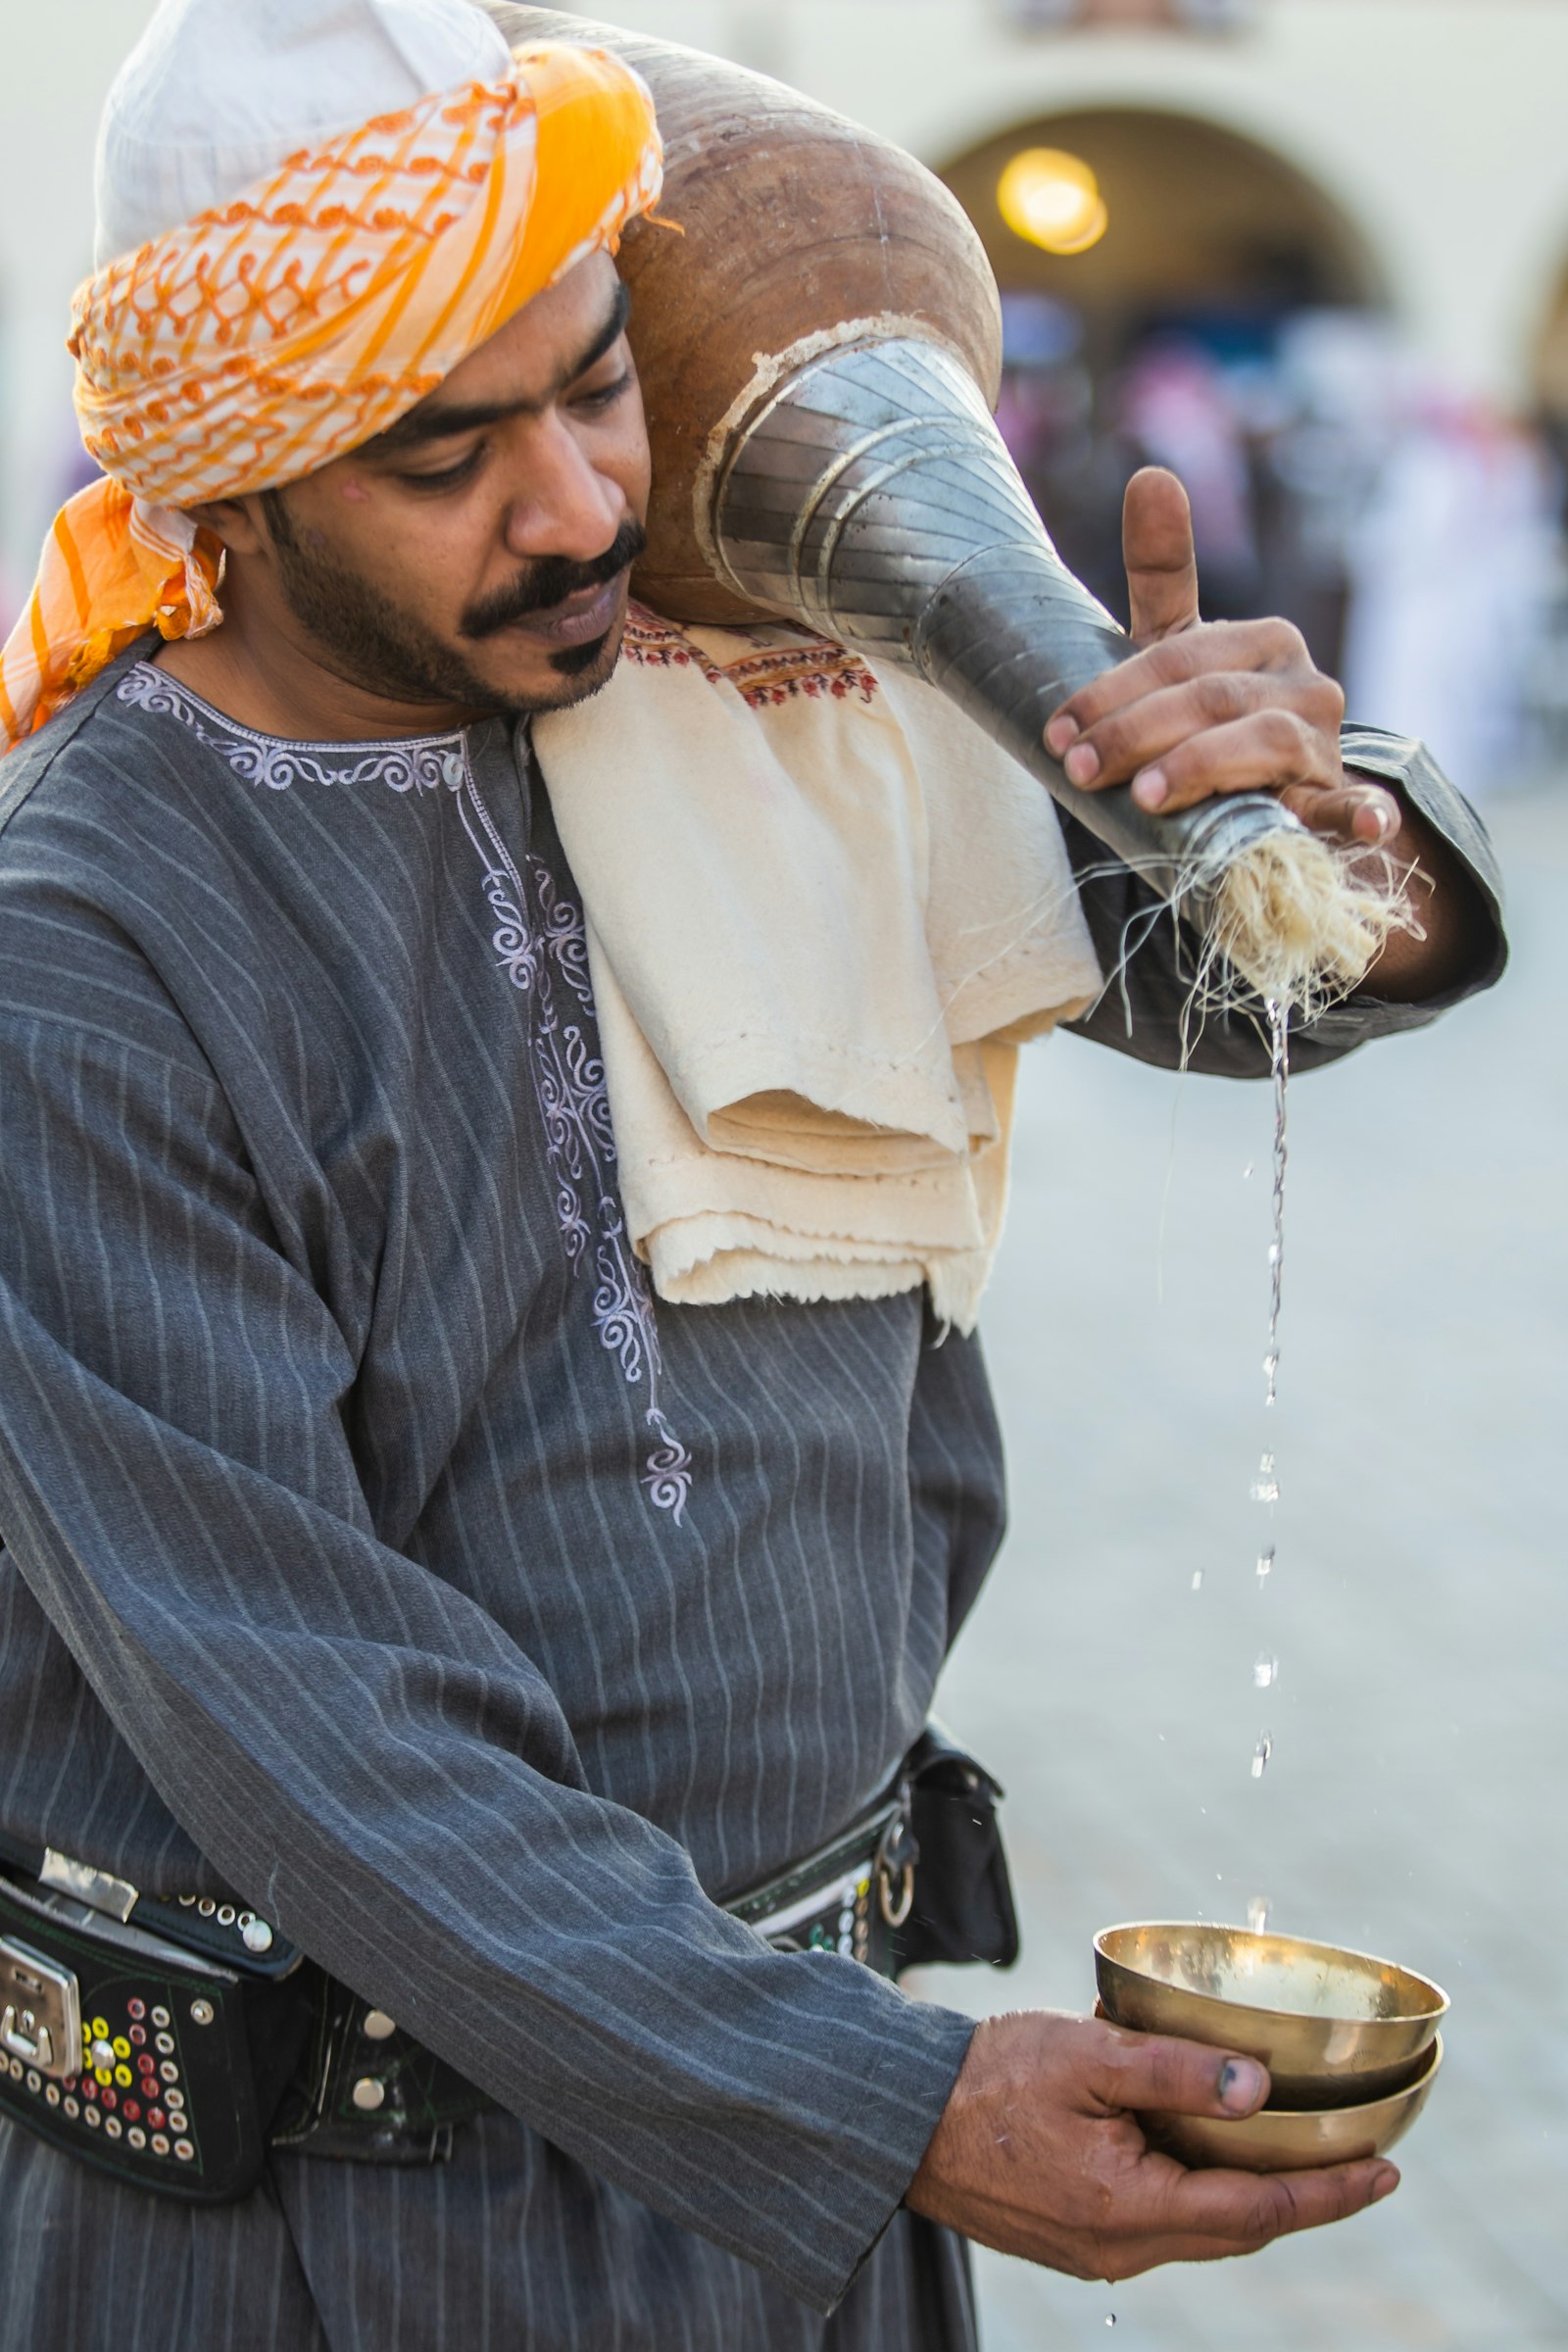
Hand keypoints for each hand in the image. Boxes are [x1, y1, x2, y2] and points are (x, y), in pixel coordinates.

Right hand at [906, 2010, 1398, 2280]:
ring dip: (1249, 2196)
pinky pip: (1158, 2222)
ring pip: (1198, 2228)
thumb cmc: (985, 2077)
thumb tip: (1259, 2089)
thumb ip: (1173, 2070)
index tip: (1386, 2172)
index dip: (1329, 2193)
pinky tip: (1200, 2149)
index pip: (1258, 2209)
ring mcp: (1095, 2252)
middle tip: (1358, 2163)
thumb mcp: (1085, 2054)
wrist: (900, 2120)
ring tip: (1291, 2153)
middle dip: (1303, 2199)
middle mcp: (1119, 2248)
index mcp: (1129, 2208)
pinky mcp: (1073, 2240)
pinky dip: (1197, 2191)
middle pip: (1237, 2229)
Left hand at [1043, 465, 1483, 999]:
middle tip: (1079, 770)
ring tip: (1145, 798)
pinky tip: (1363, 826)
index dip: (1113, 694)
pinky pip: (1354, 805)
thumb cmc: (1213, 724)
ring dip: (1199, 767)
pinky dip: (1362, 813)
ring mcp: (1325, 745)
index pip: (1178, 657)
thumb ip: (1164, 574)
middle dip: (1136, 733)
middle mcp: (1304, 684)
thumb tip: (1151, 472)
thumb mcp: (1182, 652)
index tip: (1059, 732)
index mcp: (1264, 641)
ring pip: (1263, 744)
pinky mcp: (1340, 803)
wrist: (1278, 802)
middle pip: (1211, 699)